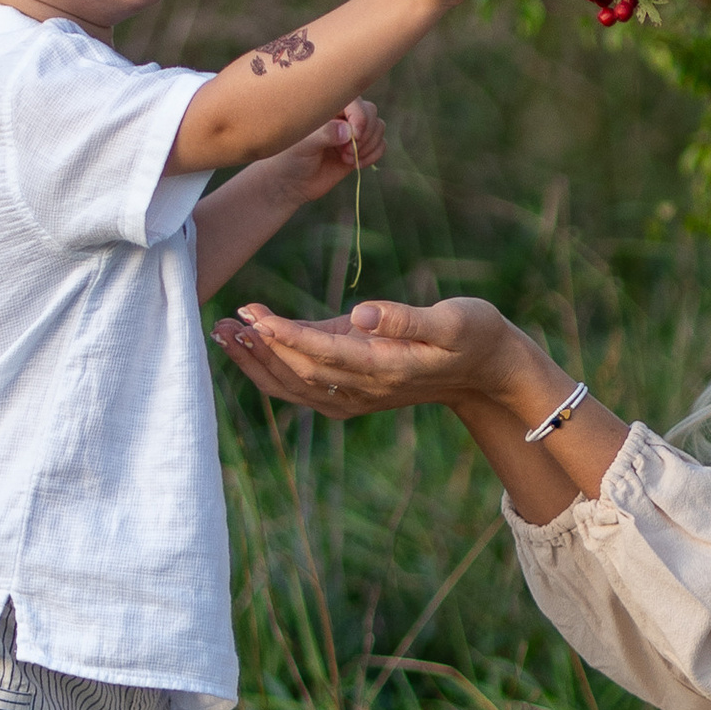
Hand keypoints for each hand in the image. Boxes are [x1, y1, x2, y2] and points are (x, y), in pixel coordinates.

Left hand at [215, 294, 520, 419]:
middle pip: (300, 372)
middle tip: (225, 319)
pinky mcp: (351, 393)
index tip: (256, 317)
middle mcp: (366, 389)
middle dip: (260, 347)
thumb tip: (363, 312)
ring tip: (224, 331)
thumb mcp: (454, 319)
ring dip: (256, 361)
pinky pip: (301, 387)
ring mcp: (356, 396)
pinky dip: (270, 369)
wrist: (486, 371)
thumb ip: (406, 318)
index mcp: (388, 367)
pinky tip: (249, 345)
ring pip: (294, 386)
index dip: (289, 337)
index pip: (327, 353)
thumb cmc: (475, 335)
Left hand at [280, 99, 384, 204]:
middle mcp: (342, 116)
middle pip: (371, 113)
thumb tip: (348, 131)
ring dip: (368, 146)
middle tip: (346, 152)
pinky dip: (374, 155)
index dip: (360, 117)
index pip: (355, 101)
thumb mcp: (303, 145)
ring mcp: (353, 132)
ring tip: (347, 158)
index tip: (354, 136)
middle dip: (364, 134)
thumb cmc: (291, 158)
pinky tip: (356, 164)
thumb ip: (325, 134)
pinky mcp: (360, 149)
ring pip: (378, 128)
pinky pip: (381, 145)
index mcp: (327, 107)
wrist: (291, 183)